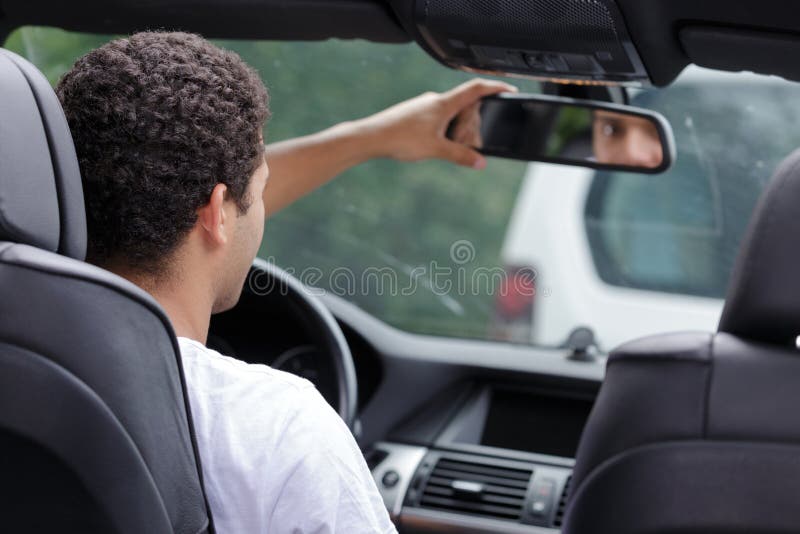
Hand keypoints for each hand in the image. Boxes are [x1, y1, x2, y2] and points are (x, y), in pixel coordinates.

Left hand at [359, 79, 517, 168]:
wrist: (370, 137)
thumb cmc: (399, 138)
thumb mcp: (436, 150)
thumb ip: (460, 155)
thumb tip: (480, 162)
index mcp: (444, 103)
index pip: (476, 89)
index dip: (496, 87)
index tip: (510, 90)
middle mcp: (434, 100)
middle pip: (465, 105)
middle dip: (473, 123)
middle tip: (472, 142)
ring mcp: (423, 106)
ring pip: (450, 114)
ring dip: (457, 129)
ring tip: (448, 148)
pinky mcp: (414, 114)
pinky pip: (438, 119)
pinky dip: (445, 130)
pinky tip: (434, 145)